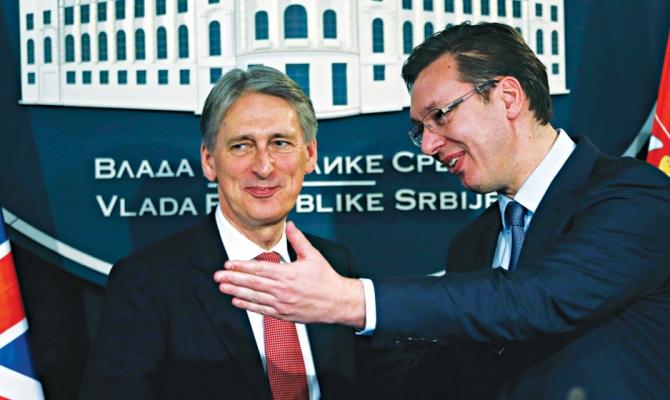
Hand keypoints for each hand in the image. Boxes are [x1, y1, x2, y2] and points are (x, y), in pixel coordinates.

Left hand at [213, 222, 366, 328]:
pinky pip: (262, 310)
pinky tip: (237, 301)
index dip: (242, 266)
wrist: (337, 302)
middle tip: (218, 275)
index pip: (260, 268)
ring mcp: (282, 304)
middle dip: (233, 278)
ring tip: (222, 286)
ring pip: (255, 297)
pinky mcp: (284, 314)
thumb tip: (290, 225)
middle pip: (253, 283)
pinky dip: (248, 305)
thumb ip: (299, 240)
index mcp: (289, 274)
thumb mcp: (313, 256)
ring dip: (236, 291)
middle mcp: (283, 290)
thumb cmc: (326, 279)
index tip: (229, 263)